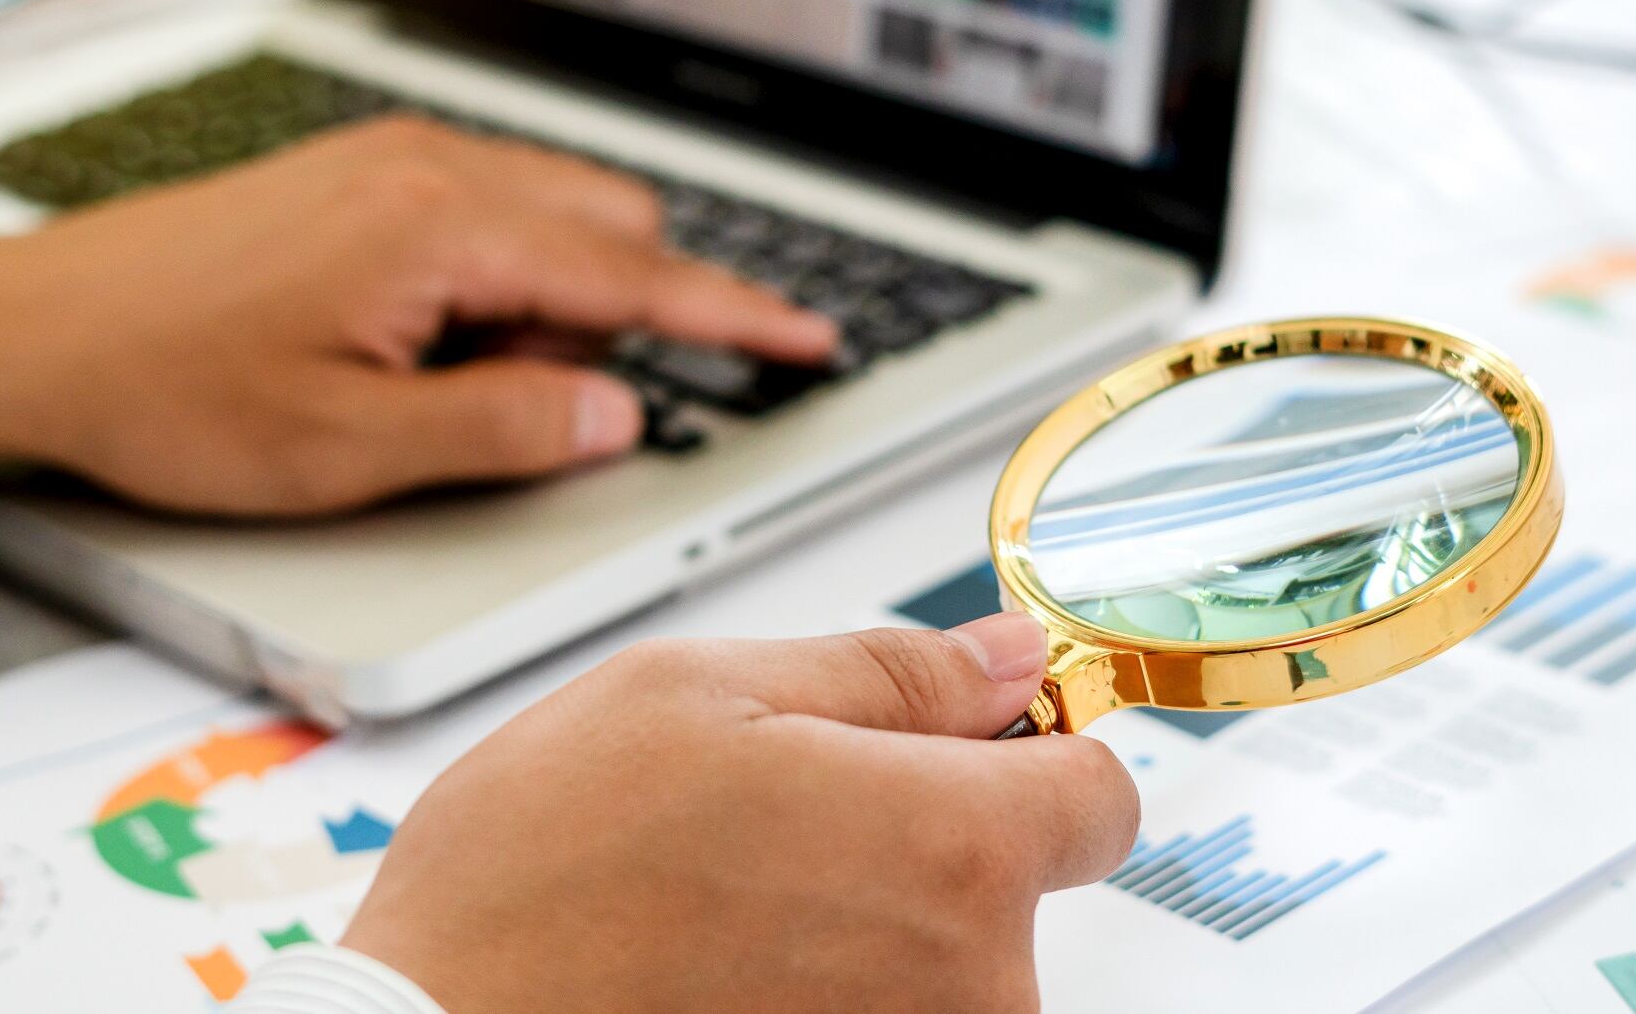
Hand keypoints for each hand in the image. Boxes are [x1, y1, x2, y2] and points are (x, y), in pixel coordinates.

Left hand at [0, 117, 835, 514]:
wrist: (30, 331)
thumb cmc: (170, 391)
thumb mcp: (348, 448)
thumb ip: (505, 427)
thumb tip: (619, 412)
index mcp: (441, 229)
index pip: (634, 275)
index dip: (734, 317)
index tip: (810, 340)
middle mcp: (432, 168)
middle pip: (608, 227)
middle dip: (606, 322)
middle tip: (512, 404)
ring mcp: (395, 160)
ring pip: (551, 216)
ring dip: (542, 304)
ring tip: (429, 377)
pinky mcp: (365, 171)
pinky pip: (487, 210)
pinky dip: (493, 277)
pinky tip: (408, 337)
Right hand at [341, 613, 1138, 1012]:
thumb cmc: (533, 885)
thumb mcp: (693, 692)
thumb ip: (884, 671)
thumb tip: (1006, 656)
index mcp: (950, 847)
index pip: (1102, 792)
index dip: (1034, 748)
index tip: (968, 742)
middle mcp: (969, 988)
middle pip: (1015, 887)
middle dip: (925, 840)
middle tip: (778, 826)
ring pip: (947, 969)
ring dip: (870, 933)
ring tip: (729, 913)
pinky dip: (829, 1001)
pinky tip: (725, 981)